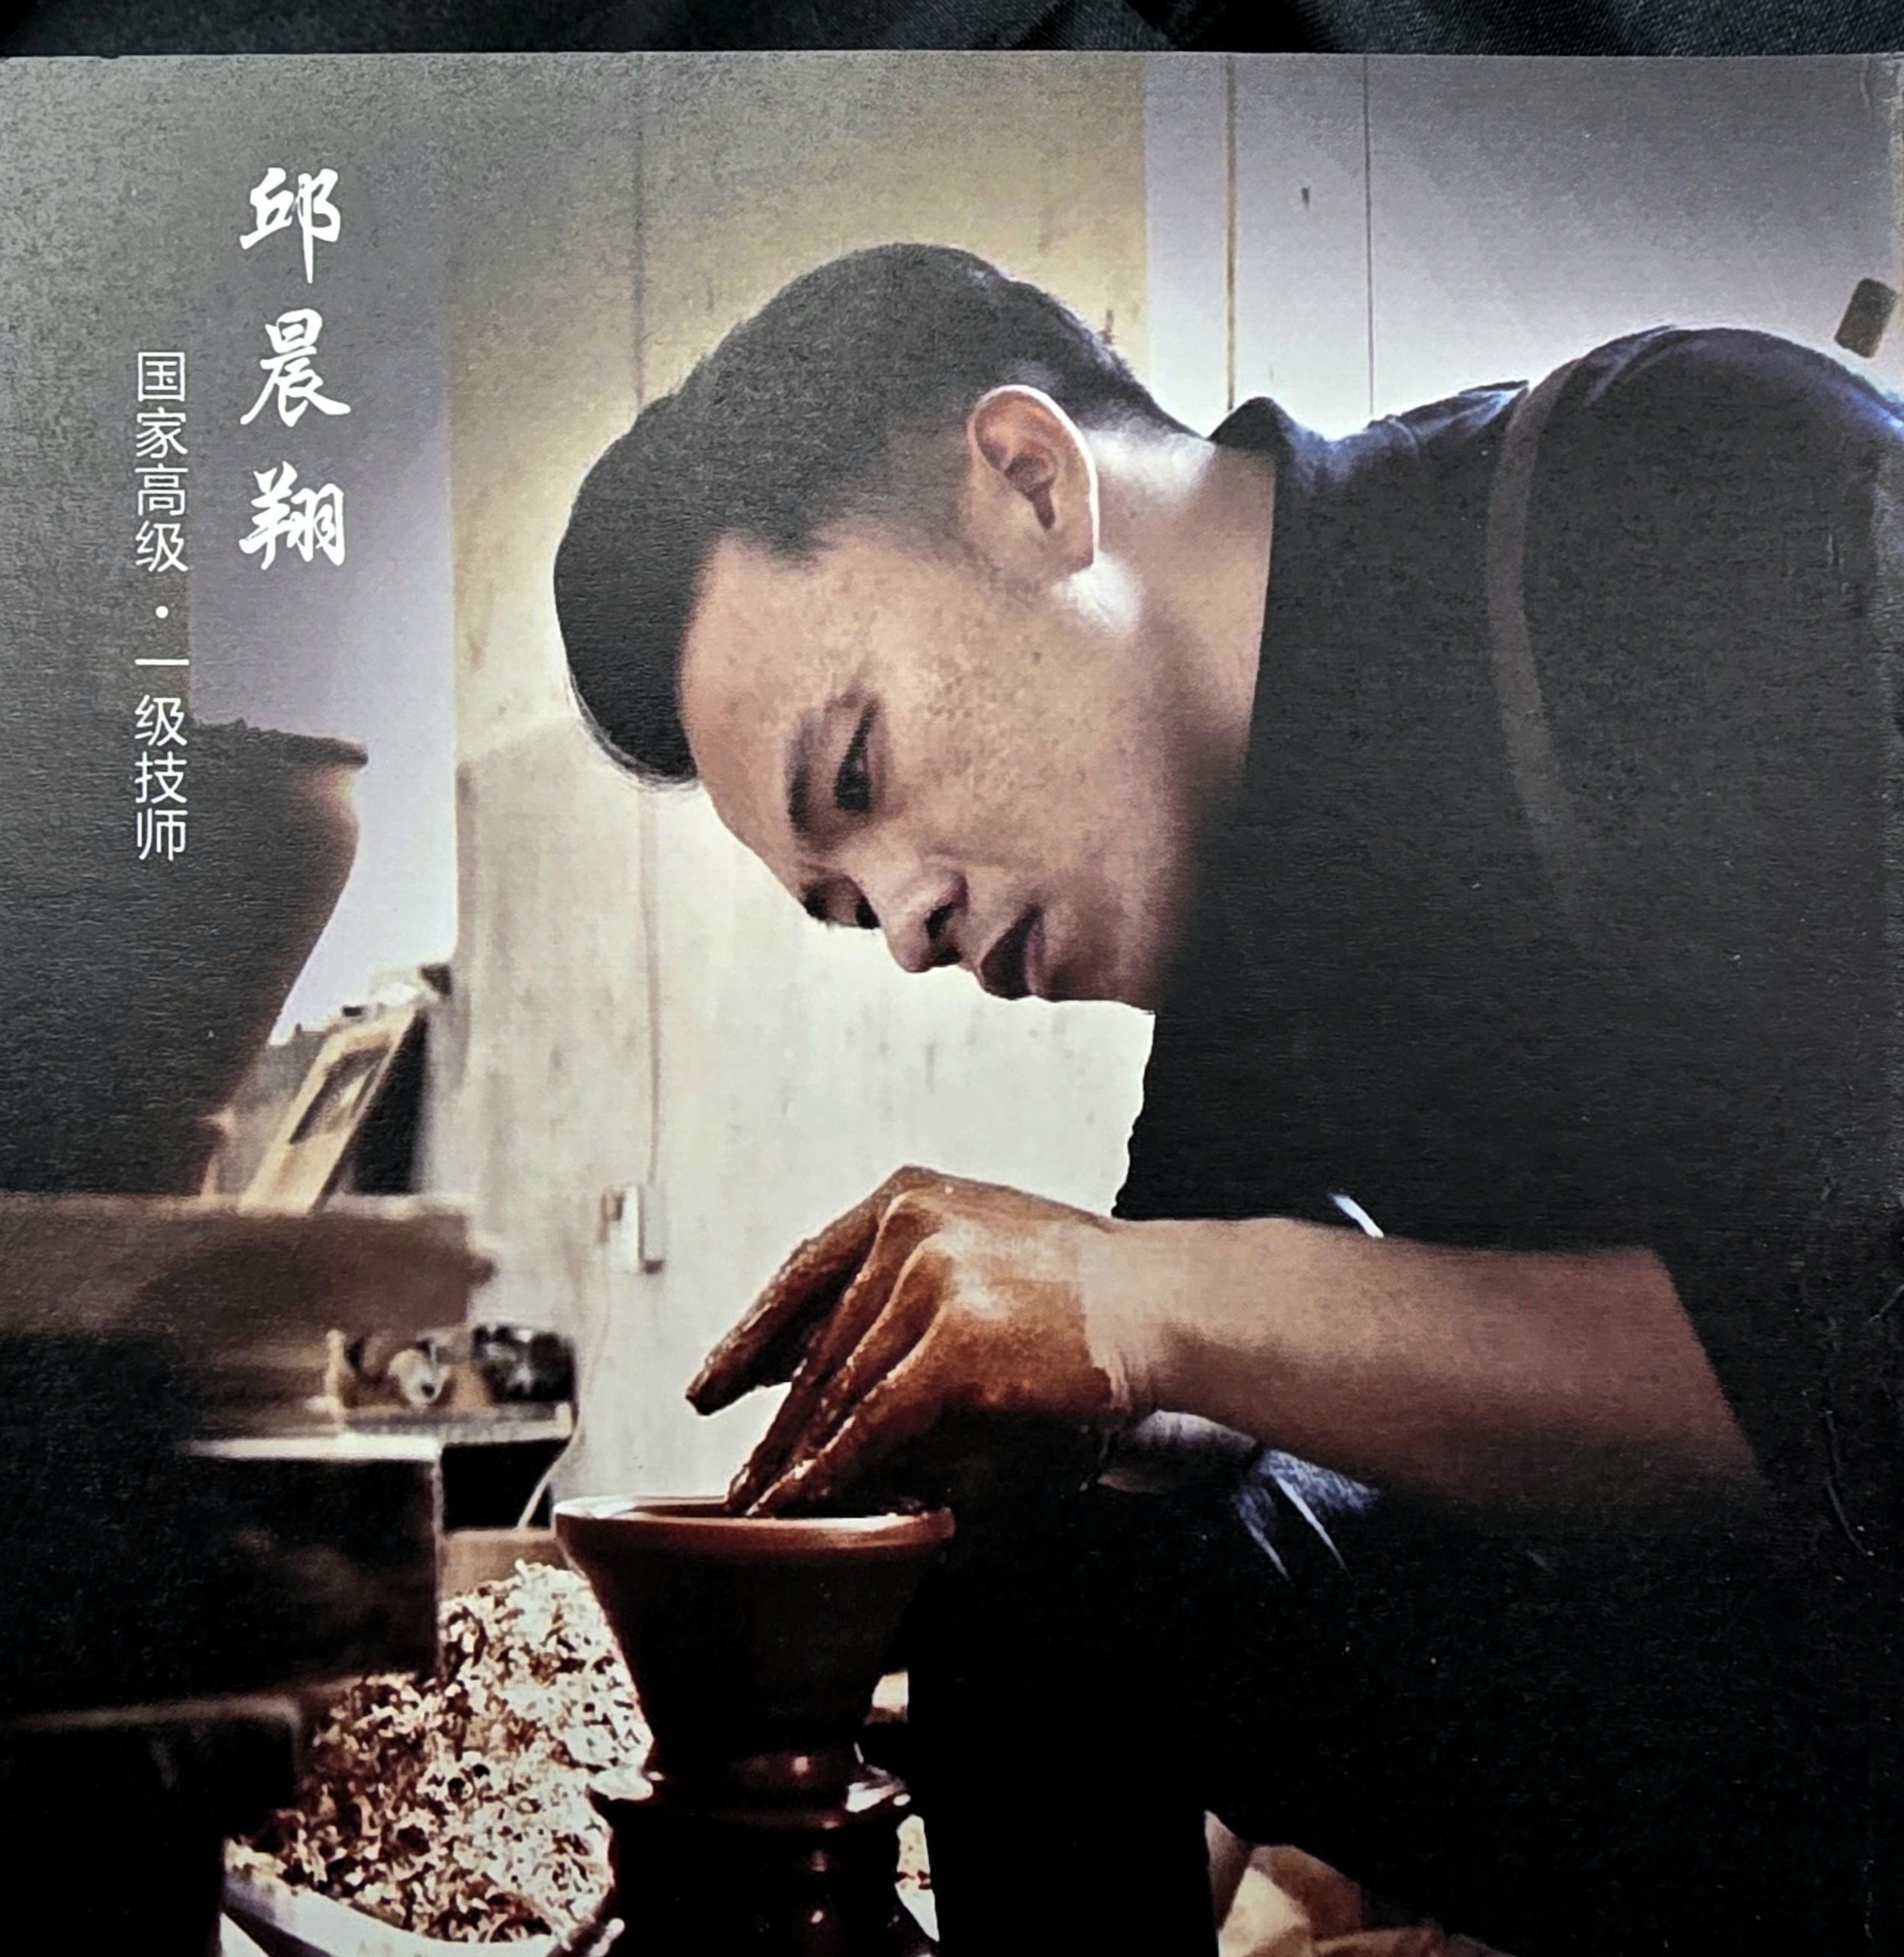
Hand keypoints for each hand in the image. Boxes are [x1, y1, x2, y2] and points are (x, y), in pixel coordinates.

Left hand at [688, 1168, 1144, 1513]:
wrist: (1165, 1303)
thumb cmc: (1086, 1286)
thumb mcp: (984, 1248)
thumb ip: (908, 1280)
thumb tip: (827, 1350)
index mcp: (907, 1195)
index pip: (806, 1269)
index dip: (754, 1334)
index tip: (715, 1384)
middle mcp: (907, 1225)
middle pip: (816, 1336)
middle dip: (769, 1413)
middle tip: (736, 1468)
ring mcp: (928, 1279)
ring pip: (839, 1383)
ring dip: (795, 1452)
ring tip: (765, 1500)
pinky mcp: (953, 1343)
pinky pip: (874, 1419)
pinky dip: (836, 1466)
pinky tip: (809, 1499)